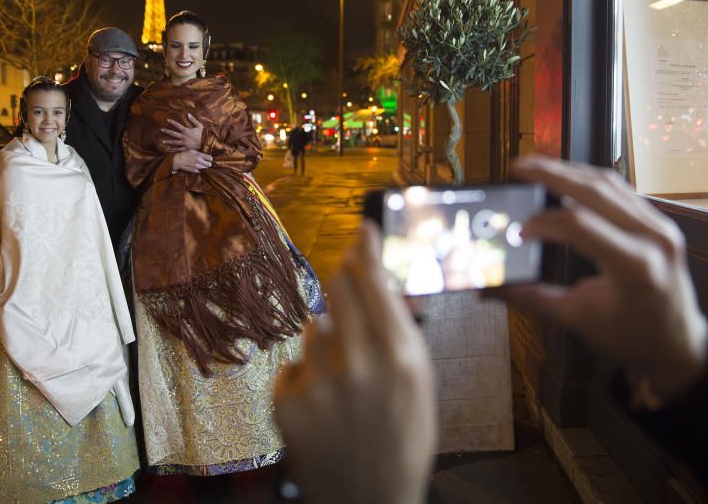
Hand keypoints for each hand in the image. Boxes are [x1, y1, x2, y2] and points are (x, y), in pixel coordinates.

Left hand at [160, 114, 202, 151]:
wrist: (206, 143)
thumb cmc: (203, 133)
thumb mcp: (199, 125)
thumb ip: (193, 120)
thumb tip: (188, 114)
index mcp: (186, 130)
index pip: (177, 125)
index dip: (172, 122)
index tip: (168, 120)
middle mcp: (183, 137)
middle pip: (173, 134)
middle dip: (167, 131)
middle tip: (161, 130)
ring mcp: (184, 143)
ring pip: (174, 142)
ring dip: (168, 142)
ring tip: (162, 141)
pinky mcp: (186, 148)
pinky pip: (178, 149)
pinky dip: (173, 149)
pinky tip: (169, 150)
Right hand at [172, 150, 212, 173]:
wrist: (177, 160)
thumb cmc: (185, 154)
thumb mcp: (193, 151)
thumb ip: (200, 153)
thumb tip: (206, 155)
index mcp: (199, 154)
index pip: (210, 158)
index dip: (210, 159)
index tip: (208, 159)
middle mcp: (198, 160)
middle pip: (209, 164)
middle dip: (208, 164)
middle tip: (206, 163)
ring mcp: (196, 166)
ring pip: (205, 168)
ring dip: (204, 167)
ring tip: (201, 165)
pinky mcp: (194, 170)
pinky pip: (200, 171)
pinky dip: (200, 170)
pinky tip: (197, 168)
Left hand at [273, 222, 435, 503]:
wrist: (370, 498)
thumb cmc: (402, 437)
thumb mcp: (419, 380)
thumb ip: (399, 328)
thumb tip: (378, 278)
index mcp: (399, 356)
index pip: (372, 280)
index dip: (365, 250)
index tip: (361, 231)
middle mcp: (357, 363)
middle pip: (338, 289)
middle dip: (345, 285)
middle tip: (351, 294)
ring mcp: (318, 382)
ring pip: (316, 326)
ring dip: (329, 339)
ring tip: (345, 378)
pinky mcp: (287, 401)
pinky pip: (296, 362)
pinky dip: (307, 375)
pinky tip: (325, 402)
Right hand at [488, 156, 707, 401]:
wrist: (679, 345)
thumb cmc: (633, 337)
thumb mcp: (581, 320)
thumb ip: (536, 299)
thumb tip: (494, 288)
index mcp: (636, 265)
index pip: (580, 225)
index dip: (543, 222)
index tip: (518, 231)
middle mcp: (652, 237)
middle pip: (596, 190)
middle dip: (552, 174)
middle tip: (519, 167)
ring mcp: (660, 226)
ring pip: (609, 183)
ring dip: (570, 171)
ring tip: (536, 166)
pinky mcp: (659, 223)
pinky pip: (621, 191)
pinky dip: (590, 181)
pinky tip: (566, 178)